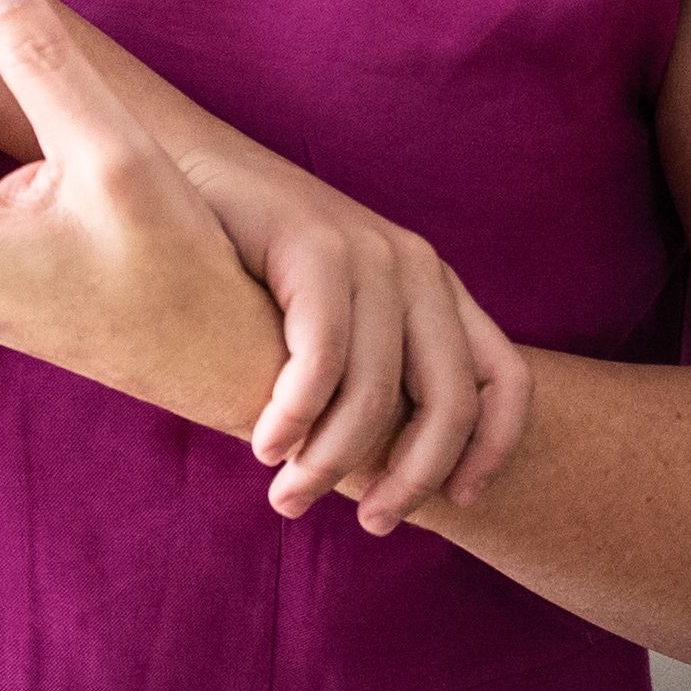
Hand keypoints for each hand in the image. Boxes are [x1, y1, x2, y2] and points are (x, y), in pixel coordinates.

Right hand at [157, 106, 532, 533]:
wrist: (183, 166)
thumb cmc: (250, 260)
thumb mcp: (332, 313)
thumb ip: (369, 367)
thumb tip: (388, 472)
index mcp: (436, 283)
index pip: (507, 378)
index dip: (493, 450)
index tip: (460, 504)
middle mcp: (417, 265)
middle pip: (449, 402)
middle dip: (411, 479)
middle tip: (373, 525)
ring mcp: (368, 252)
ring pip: (375, 393)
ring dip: (330, 462)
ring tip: (289, 496)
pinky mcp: (314, 247)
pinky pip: (320, 359)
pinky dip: (294, 417)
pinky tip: (264, 445)